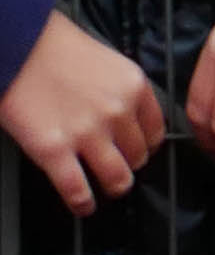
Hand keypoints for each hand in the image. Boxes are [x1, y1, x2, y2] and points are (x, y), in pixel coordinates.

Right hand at [2, 12, 165, 211]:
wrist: (19, 47)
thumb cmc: (56, 50)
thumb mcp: (108, 64)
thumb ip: (122, 92)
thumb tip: (127, 118)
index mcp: (134, 88)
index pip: (156, 129)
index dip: (148, 145)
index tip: (143, 150)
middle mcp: (117, 113)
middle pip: (138, 155)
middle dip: (131, 165)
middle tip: (122, 169)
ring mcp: (87, 134)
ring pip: (117, 177)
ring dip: (115, 187)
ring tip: (110, 190)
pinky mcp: (54, 151)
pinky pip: (77, 189)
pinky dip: (83, 203)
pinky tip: (84, 207)